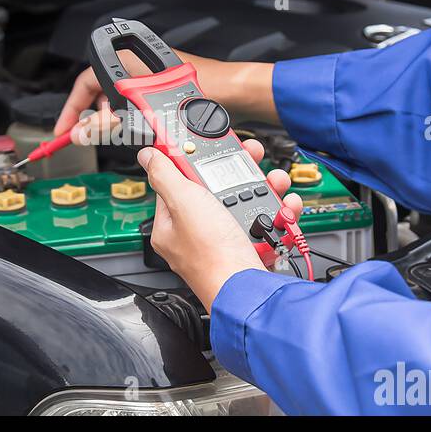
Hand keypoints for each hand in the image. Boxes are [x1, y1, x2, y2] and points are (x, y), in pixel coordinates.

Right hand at [54, 49, 278, 135]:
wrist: (240, 94)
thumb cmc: (208, 88)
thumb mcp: (148, 110)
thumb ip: (112, 122)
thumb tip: (83, 132)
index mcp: (130, 62)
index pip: (86, 84)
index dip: (72, 108)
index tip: (64, 130)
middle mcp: (140, 69)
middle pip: (103, 96)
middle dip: (97, 118)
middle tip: (95, 137)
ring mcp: (154, 82)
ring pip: (123, 106)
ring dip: (120, 124)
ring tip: (124, 138)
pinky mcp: (168, 94)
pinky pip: (142, 110)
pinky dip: (139, 124)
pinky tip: (147, 136)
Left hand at [138, 139, 302, 312]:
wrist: (248, 289)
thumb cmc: (212, 254)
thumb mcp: (183, 202)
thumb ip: (165, 174)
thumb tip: (148, 155)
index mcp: (171, 225)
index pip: (176, 182)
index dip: (193, 160)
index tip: (207, 142)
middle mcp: (196, 234)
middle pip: (214, 189)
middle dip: (237, 171)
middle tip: (251, 156)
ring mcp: (225, 241)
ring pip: (244, 202)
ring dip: (263, 188)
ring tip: (272, 183)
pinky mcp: (250, 247)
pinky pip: (265, 221)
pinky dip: (277, 211)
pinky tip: (283, 207)